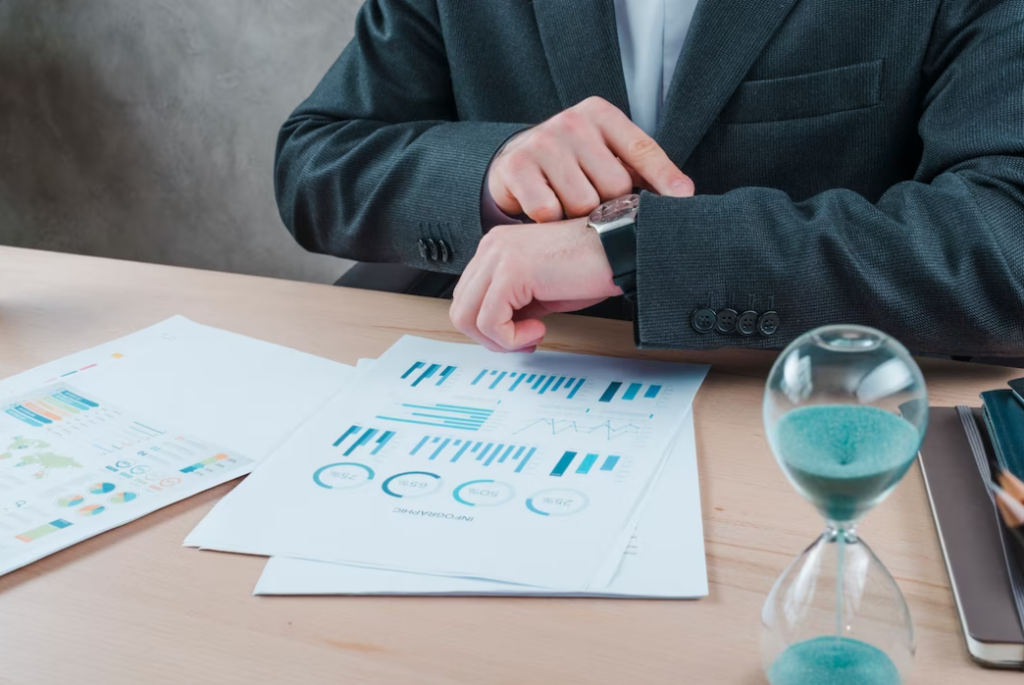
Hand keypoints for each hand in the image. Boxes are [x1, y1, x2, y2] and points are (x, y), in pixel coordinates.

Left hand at [450, 218, 619, 351]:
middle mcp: (492, 247)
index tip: (522, 335)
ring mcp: (499, 256)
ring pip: (468, 317)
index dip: (490, 327)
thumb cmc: (592, 267)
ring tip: (533, 335)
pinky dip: (512, 337)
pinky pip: (490, 322)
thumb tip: (498, 333)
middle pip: (461, 308)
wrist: (622, 250)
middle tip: (525, 342)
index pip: (467, 297)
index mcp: (496, 248)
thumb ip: (515, 305)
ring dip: (500, 340)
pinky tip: (540, 328)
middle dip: (491, 337)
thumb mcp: (542, 291)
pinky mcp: (512, 271)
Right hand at [487, 96, 693, 221]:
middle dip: (608, 203)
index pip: (642, 148)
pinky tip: (546, 208)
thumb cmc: (572, 163)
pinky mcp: (516, 167)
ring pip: (582, 203)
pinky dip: (550, 221)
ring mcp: (542, 142)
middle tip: (594, 201)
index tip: (684, 199)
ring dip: (577, 215)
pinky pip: (548, 212)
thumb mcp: (607, 154)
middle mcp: (572, 122)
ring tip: (568, 204)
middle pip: (614, 185)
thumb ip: (641, 169)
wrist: (514, 162)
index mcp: (600, 114)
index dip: (664, 177)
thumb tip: (683, 194)